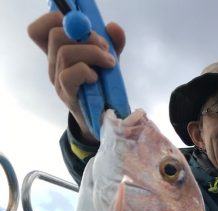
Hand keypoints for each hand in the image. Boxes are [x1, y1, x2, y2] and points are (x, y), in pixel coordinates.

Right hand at [28, 12, 125, 143]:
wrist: (104, 120)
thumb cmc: (102, 87)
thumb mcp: (107, 61)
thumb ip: (112, 43)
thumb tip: (113, 27)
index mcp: (58, 52)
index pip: (41, 30)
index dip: (55, 20)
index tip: (81, 26)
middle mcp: (53, 64)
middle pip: (55, 35)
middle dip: (84, 35)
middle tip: (104, 47)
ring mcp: (57, 80)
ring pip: (65, 53)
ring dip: (92, 53)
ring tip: (109, 63)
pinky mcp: (65, 95)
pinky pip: (69, 75)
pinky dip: (86, 72)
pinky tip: (96, 79)